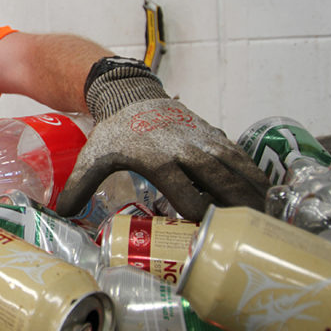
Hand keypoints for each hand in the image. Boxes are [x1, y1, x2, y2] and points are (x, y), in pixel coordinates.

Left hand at [55, 59, 269, 219]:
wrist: (130, 93)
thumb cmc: (113, 131)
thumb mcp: (93, 157)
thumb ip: (79, 186)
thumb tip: (60, 214)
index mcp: (158, 160)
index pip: (187, 196)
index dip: (198, 218)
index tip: (206, 238)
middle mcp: (186, 150)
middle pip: (220, 184)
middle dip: (237, 210)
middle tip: (252, 237)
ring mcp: (203, 140)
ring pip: (237, 169)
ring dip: (255, 195)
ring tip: (270, 220)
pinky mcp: (213, 134)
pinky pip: (240, 157)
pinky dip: (256, 175)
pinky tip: (268, 195)